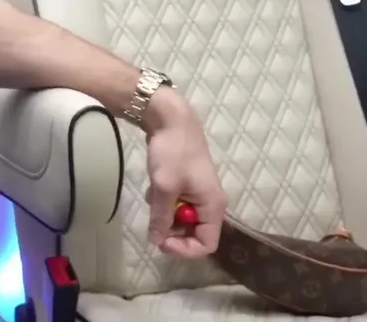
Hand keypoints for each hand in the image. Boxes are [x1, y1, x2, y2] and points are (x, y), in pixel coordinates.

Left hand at [143, 89, 225, 256]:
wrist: (171, 118)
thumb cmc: (172, 153)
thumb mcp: (164, 188)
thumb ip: (161, 218)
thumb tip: (157, 241)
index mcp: (213, 206)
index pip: (207, 244)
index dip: (184, 249)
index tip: (161, 242)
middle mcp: (210, 203)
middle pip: (194, 233)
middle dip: (172, 231)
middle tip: (153, 223)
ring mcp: (199, 193)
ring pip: (183, 219)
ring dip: (165, 214)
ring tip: (154, 197)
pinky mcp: (187, 184)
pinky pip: (177, 203)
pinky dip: (164, 201)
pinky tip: (154, 187)